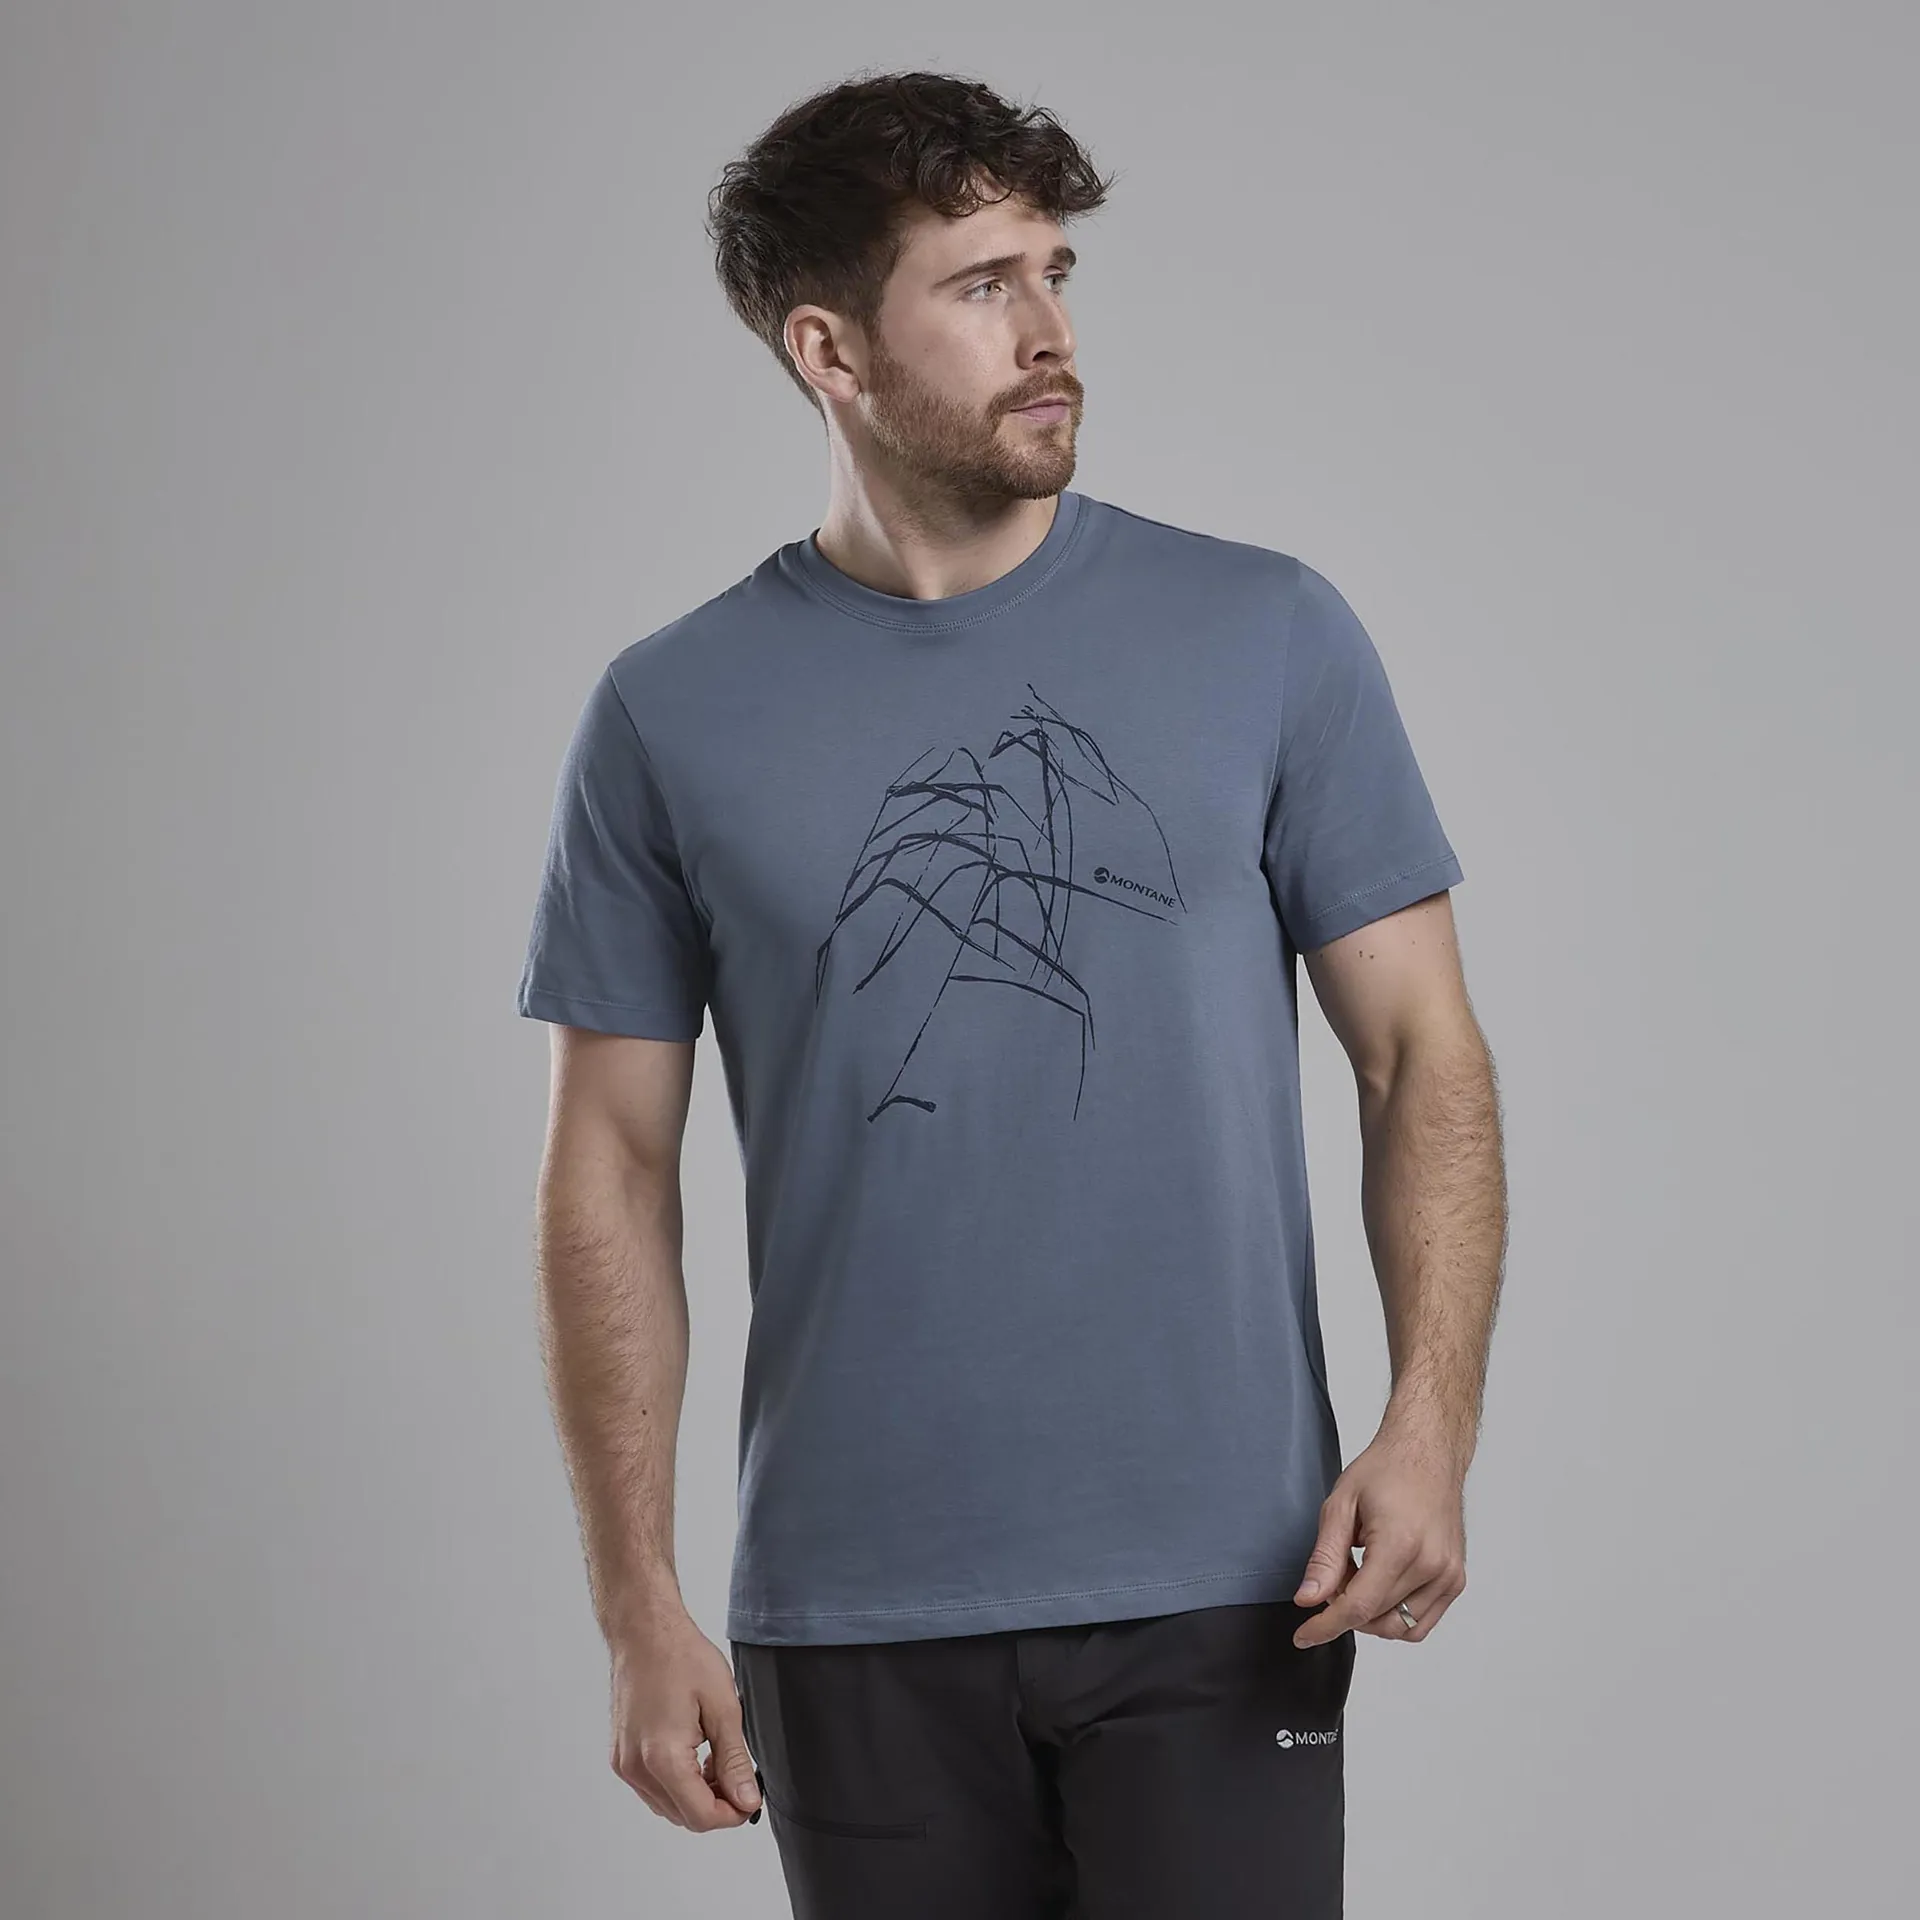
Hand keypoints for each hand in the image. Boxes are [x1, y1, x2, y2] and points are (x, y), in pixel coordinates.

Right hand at [608, 1603, 761, 1830]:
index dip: (732, 1814)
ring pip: (667, 1806)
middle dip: (716, 1804)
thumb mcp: (723, 1707)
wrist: (645, 1632)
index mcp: (662, 1758)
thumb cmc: (681, 1657)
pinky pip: (652, 1789)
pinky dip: (677, 1783)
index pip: (700, 1816)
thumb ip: (735, 1761)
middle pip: (683, 1816)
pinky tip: (694, 1754)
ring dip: (696, 1795)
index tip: (750, 1797)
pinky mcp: (621, 1757)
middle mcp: (636, 1768)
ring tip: (716, 1758)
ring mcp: (624, 1764)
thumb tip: (747, 1800)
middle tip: (738, 1773)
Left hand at [1290, 1420, 1467, 1647]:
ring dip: (1371, 1615)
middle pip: (1377, 1618)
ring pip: (1400, 1628)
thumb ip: (1325, 1558)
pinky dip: (1395, 1615)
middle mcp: (1432, 1566)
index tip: (1304, 1635)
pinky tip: (1379, 1584)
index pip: (1359, 1607)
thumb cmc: (1386, 1470)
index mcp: (1401, 1545)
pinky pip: (1421, 1622)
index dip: (1326, 1626)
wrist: (1428, 1453)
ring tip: (1358, 1573)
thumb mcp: (1341, 1505)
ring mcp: (1449, 1576)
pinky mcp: (1456, 1580)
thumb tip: (1309, 1600)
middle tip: (1333, 1576)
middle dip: (1344, 1609)